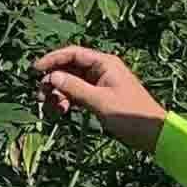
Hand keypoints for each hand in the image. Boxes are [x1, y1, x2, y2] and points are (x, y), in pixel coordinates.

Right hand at [30, 45, 167, 156]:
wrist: (152, 133)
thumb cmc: (129, 114)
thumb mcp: (100, 101)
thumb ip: (74, 88)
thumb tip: (51, 77)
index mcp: (104, 63)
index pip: (72, 53)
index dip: (51, 60)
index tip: (34, 71)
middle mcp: (101, 69)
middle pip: (69, 68)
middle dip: (53, 81)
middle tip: (40, 97)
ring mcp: (100, 83)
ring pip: (71, 82)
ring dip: (59, 93)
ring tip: (53, 109)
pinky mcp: (99, 96)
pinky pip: (77, 93)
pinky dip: (68, 101)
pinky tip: (63, 112)